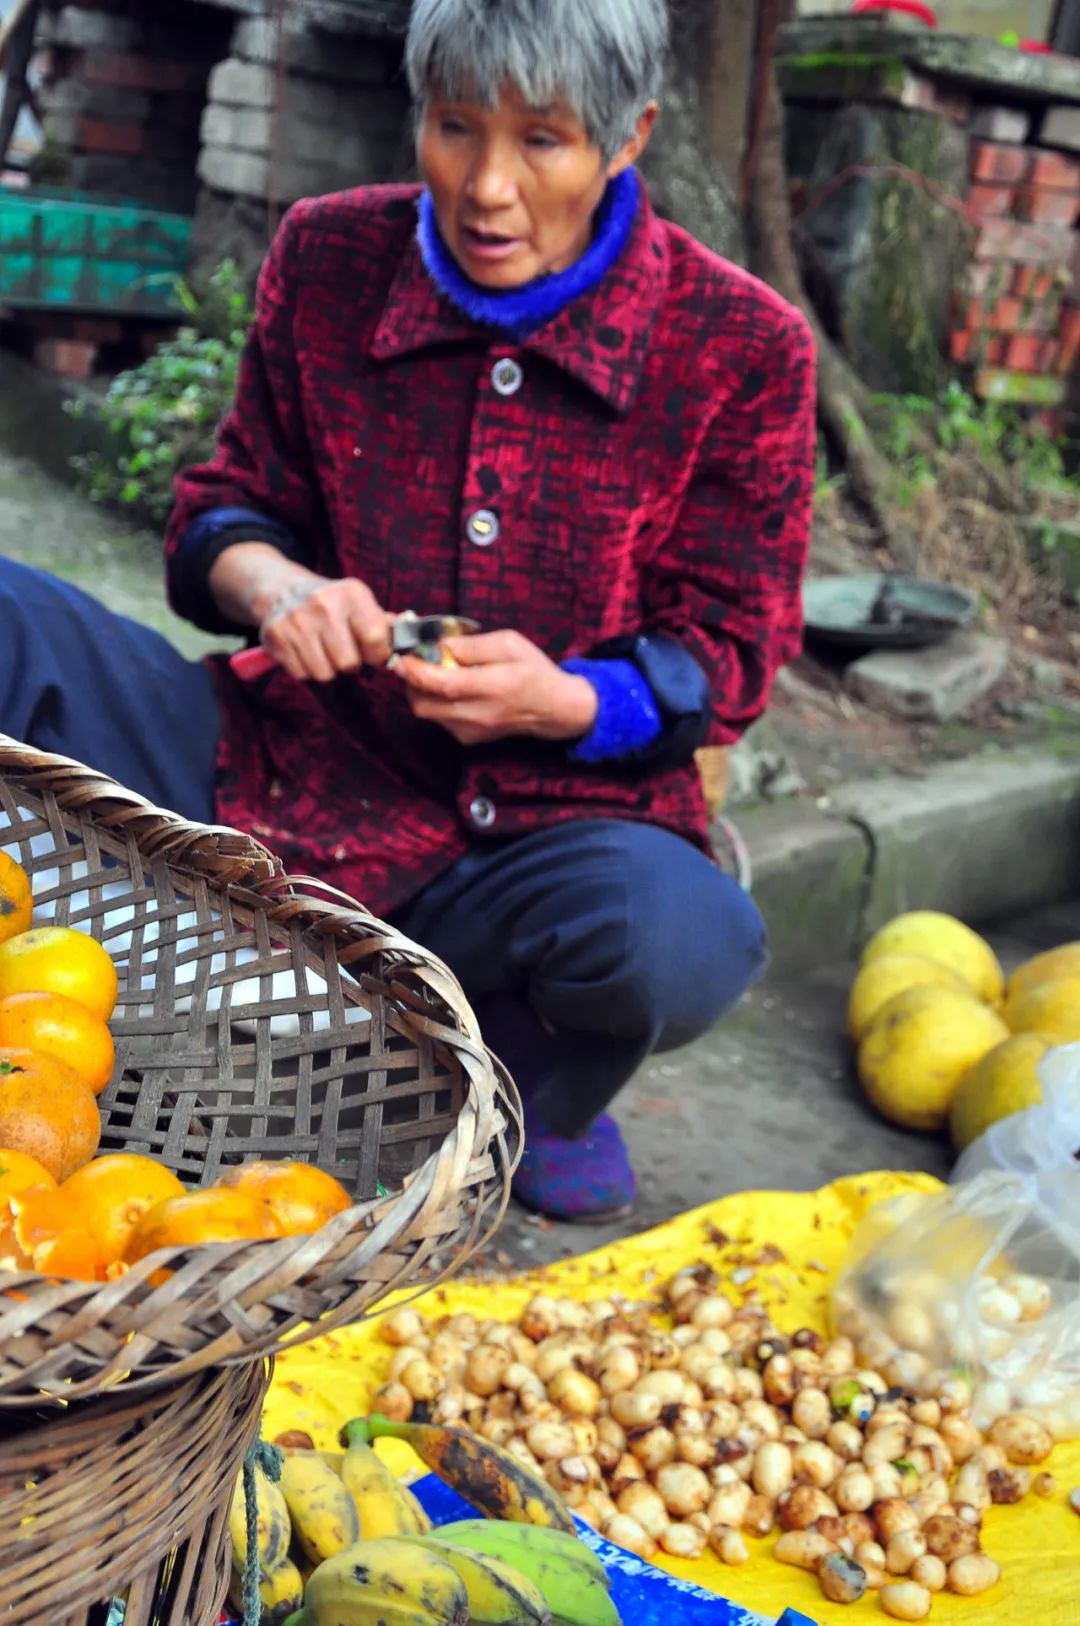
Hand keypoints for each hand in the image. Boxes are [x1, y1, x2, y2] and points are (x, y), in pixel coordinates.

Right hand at [258, 576, 393, 681]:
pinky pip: (301, 673)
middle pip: (348, 662)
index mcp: (352, 593)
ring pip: (324, 673)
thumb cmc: (331, 604)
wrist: (283, 590)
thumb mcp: (358, 603)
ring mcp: (298, 620)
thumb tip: (409, 638)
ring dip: (328, 668)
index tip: (373, 653)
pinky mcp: (277, 635)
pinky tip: (306, 651)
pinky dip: (306, 669)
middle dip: (350, 663)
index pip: (375, 638)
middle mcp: (324, 604)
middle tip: (344, 652)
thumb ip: (383, 623)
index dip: (377, 654)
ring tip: (325, 651)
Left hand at [396, 630, 597, 745]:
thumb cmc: (534, 672)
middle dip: (412, 683)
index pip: (441, 684)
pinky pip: (440, 720)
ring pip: (427, 714)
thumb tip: (441, 647)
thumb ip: (472, 645)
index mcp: (491, 687)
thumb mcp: (509, 643)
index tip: (401, 658)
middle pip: (424, 705)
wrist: (554, 709)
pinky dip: (436, 703)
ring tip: (436, 673)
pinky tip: (452, 689)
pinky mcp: (469, 738)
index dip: (415, 672)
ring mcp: (472, 730)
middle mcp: (478, 714)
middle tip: (417, 663)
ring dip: (423, 692)